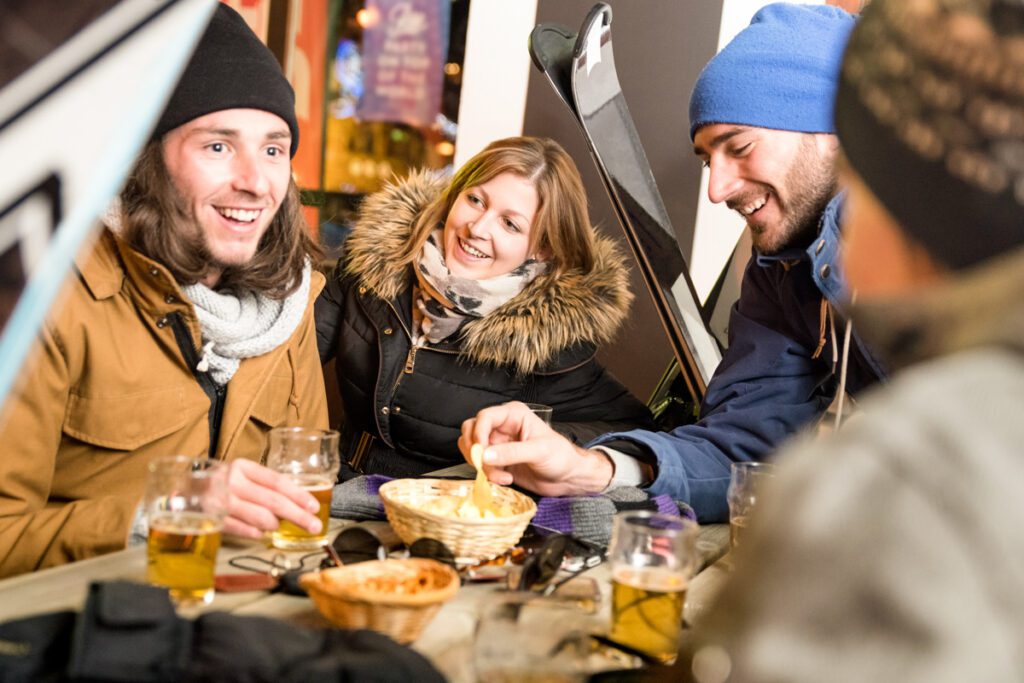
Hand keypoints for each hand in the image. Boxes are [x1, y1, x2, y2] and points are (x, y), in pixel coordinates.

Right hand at [222, 459, 321, 538]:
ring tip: (279, 526)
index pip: (277, 481)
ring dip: (275, 524)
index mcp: (243, 467)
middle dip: (298, 515)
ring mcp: (221, 500)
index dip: (298, 495)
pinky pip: (241, 529)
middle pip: (273, 501)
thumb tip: (296, 504)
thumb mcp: (242, 476)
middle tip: (314, 526)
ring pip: (260, 516)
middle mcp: (232, 481)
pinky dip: (254, 532)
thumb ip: (264, 486)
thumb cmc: (221, 484)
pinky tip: (262, 533)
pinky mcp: (212, 518)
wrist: (184, 491)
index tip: (314, 507)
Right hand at [459, 401, 613, 495]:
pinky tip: (506, 479)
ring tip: (502, 477)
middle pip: (471, 431)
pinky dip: (487, 475)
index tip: (481, 451)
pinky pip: (480, 465)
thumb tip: (485, 455)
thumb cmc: (560, 457)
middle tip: (485, 466)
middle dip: (476, 451)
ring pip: (473, 450)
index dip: (478, 433)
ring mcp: (498, 444)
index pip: (484, 417)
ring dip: (482, 466)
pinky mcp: (497, 461)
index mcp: (513, 415)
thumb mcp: (539, 452)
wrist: (568, 478)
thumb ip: (512, 453)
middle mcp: (502, 426)